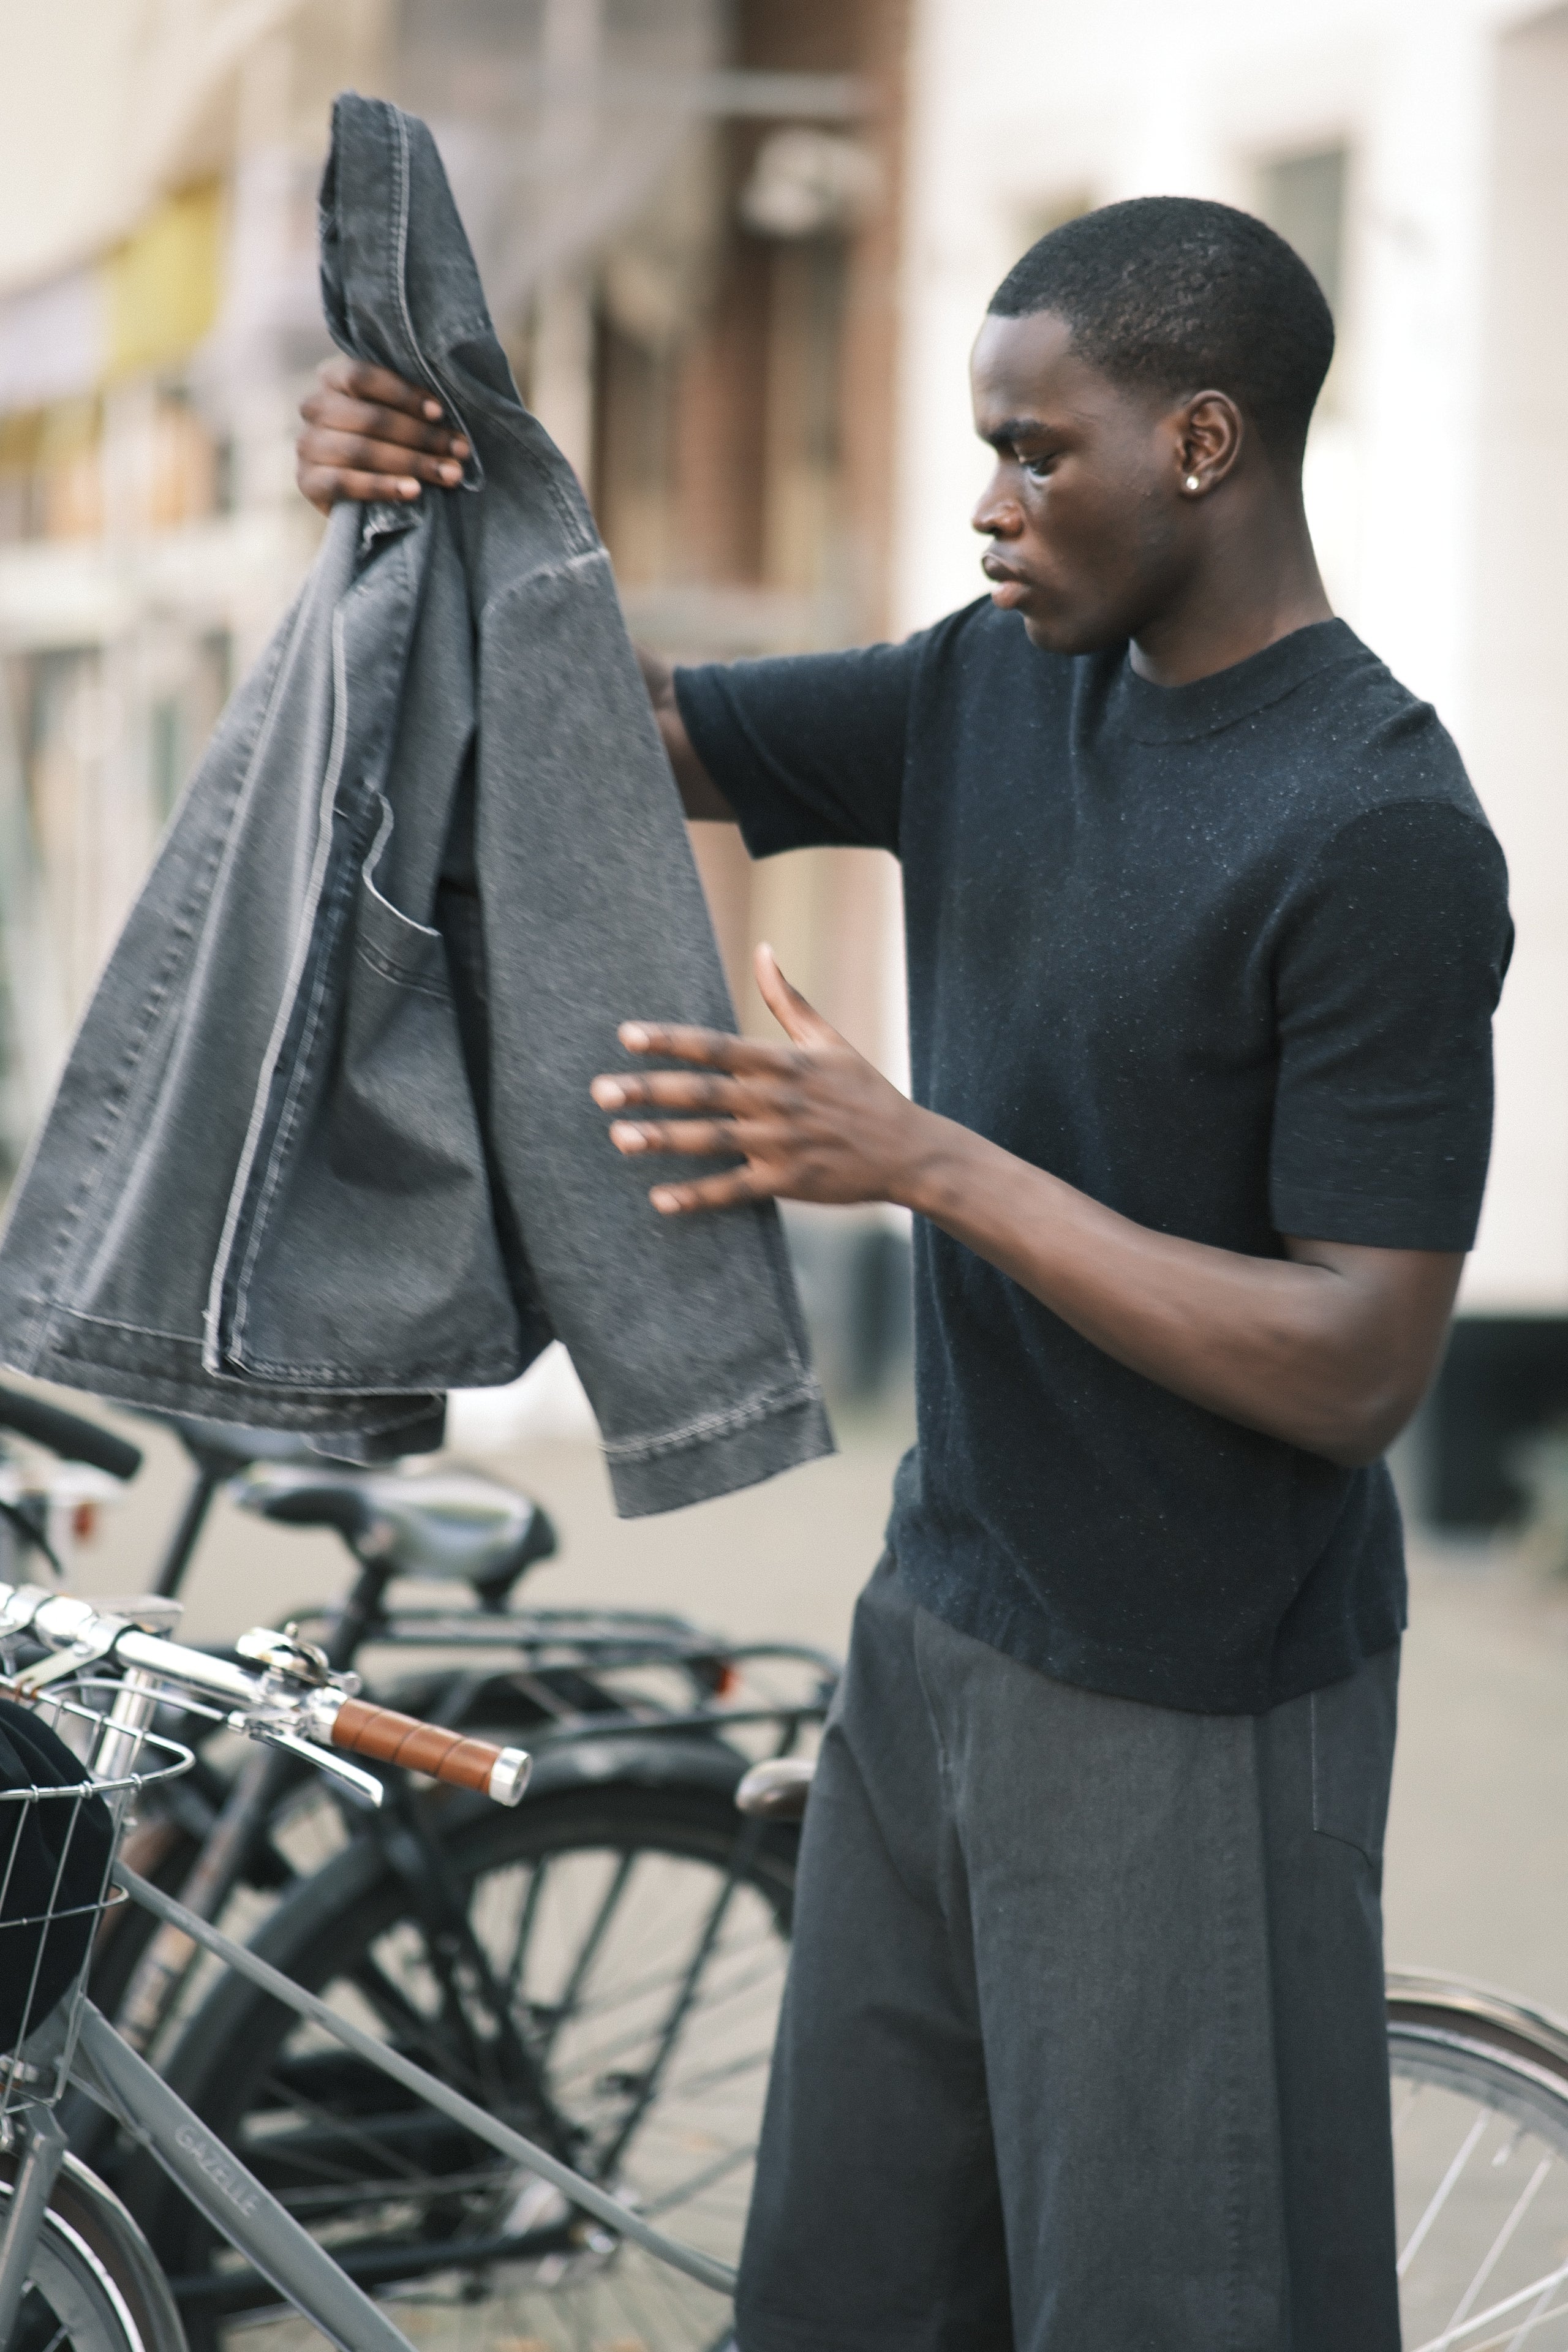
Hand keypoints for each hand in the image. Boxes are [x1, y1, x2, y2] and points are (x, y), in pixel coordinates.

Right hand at [295, 357, 470, 512]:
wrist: (358, 495)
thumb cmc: (389, 442)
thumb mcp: (397, 415)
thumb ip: (411, 407)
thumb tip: (450, 415)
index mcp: (333, 378)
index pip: (361, 377)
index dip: (402, 394)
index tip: (439, 413)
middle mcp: (314, 407)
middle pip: (370, 417)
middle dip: (421, 436)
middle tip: (459, 451)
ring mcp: (307, 445)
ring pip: (361, 450)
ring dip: (412, 462)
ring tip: (450, 474)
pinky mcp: (307, 481)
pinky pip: (344, 482)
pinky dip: (382, 486)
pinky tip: (413, 490)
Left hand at [590, 945, 930, 1213]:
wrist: (909, 1150)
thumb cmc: (865, 1091)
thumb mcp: (828, 1040)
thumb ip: (787, 999)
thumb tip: (763, 949)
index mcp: (782, 1062)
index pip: (715, 1046)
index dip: (670, 1041)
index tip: (627, 1036)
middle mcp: (776, 1100)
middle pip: (702, 1092)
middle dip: (649, 1090)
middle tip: (600, 1090)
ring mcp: (780, 1143)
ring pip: (710, 1140)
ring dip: (662, 1138)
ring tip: (618, 1137)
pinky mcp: (786, 1182)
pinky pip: (733, 1189)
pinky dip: (697, 1196)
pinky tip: (660, 1199)